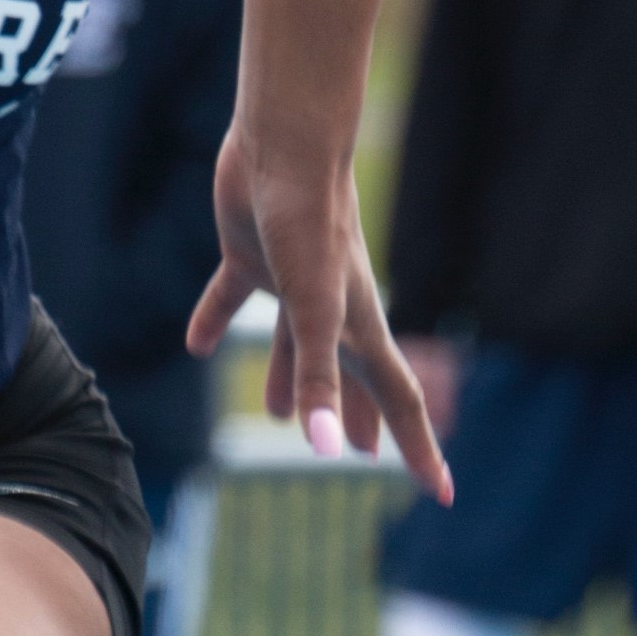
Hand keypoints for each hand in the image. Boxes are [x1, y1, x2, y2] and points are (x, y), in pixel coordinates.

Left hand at [187, 122, 452, 497]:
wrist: (283, 143)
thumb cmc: (310, 221)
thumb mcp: (313, 310)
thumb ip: (315, 381)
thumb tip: (324, 451)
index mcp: (358, 328)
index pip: (398, 401)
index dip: (420, 451)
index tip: (441, 492)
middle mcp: (332, 309)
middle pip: (350, 378)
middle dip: (359, 419)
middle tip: (364, 457)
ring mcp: (292, 281)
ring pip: (292, 346)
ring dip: (286, 381)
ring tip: (273, 415)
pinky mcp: (251, 253)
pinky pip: (233, 298)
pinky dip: (215, 322)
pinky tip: (195, 344)